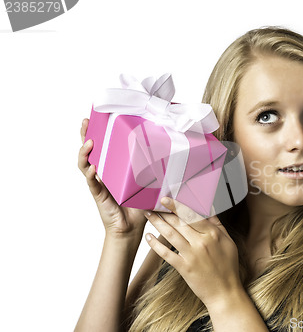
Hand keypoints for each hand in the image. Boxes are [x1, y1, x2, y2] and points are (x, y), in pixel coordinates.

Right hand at [78, 118, 146, 238]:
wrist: (131, 228)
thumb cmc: (138, 206)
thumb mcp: (147, 184)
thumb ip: (154, 171)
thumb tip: (173, 156)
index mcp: (113, 169)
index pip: (103, 147)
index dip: (98, 133)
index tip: (98, 118)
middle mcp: (102, 174)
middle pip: (88, 151)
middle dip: (85, 135)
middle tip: (85, 122)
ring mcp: (98, 184)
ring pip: (84, 164)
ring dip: (85, 153)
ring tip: (89, 143)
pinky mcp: (99, 195)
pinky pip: (92, 183)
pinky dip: (91, 175)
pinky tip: (93, 168)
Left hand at [144, 197, 241, 308]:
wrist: (225, 292)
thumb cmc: (228, 266)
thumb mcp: (228, 242)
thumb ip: (217, 225)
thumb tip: (208, 209)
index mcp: (213, 234)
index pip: (193, 214)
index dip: (178, 205)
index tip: (166, 199)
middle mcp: (201, 242)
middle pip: (179, 222)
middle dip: (164, 212)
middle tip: (153, 204)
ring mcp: (192, 255)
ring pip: (170, 234)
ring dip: (157, 223)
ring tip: (148, 215)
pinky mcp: (184, 268)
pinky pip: (166, 253)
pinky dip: (156, 245)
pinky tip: (149, 237)